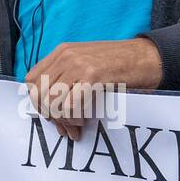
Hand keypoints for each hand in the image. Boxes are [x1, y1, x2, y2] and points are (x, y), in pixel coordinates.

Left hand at [25, 37, 163, 139]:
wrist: (148, 57)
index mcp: (62, 52)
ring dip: (63, 121)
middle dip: (49, 116)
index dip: (38, 102)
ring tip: (76, 128)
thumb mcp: (87, 64)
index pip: (31, 80)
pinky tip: (84, 122)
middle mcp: (66, 56)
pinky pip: (70, 105)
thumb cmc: (121, 66)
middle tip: (66, 128)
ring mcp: (78, 64)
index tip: (52, 115)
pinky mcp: (93, 76)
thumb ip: (67, 80)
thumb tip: (51, 114)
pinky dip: (74, 119)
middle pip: (38, 93)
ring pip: (51, 102)